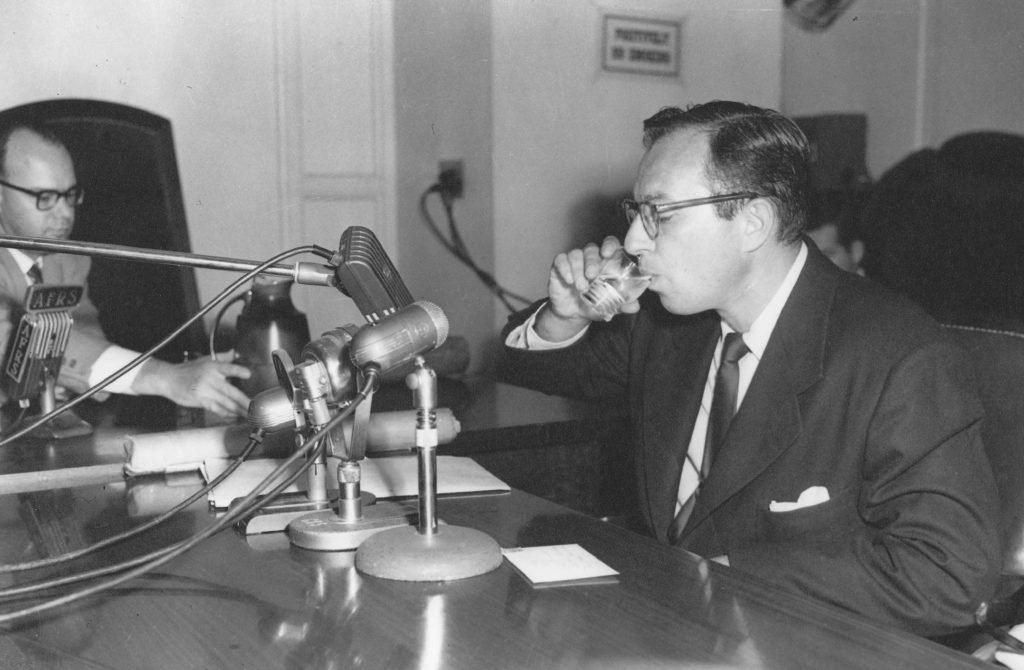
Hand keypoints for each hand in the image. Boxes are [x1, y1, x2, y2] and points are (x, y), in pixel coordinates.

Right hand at [133, 351, 251, 417]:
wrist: (168, 379)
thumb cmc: (187, 370)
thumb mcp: (205, 360)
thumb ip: (223, 357)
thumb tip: (235, 353)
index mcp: (213, 367)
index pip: (228, 368)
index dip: (239, 371)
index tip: (249, 374)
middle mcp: (210, 379)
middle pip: (231, 391)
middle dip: (244, 401)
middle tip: (255, 407)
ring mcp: (205, 391)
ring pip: (225, 402)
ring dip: (238, 410)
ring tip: (248, 414)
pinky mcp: (200, 400)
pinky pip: (215, 408)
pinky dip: (225, 413)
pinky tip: (233, 415)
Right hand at [536, 237, 639, 339]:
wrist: (572, 313)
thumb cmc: (594, 304)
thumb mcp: (609, 306)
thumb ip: (622, 304)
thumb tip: (635, 306)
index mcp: (605, 262)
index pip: (610, 244)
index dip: (609, 244)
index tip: (607, 253)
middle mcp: (590, 258)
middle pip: (591, 249)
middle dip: (592, 261)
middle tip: (592, 276)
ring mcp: (574, 260)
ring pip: (576, 254)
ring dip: (578, 269)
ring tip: (581, 287)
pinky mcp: (560, 265)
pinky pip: (561, 259)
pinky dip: (564, 269)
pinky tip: (569, 281)